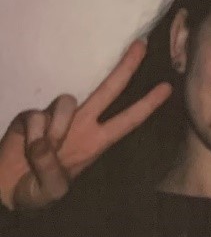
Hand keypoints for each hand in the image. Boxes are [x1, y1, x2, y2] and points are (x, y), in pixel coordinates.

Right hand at [0, 40, 172, 209]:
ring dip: (56, 126)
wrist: (5, 189)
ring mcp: (57, 118)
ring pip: (68, 101)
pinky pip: (37, 116)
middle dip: (127, 67)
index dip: (148, 104)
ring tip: (43, 151)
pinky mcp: (31, 116)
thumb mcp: (50, 192)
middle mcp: (82, 125)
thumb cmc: (35, 191)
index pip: (128, 120)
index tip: (168, 87)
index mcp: (96, 142)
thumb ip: (51, 171)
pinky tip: (25, 146)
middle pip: (110, 90)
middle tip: (142, 45)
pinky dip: (33, 132)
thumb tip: (45, 142)